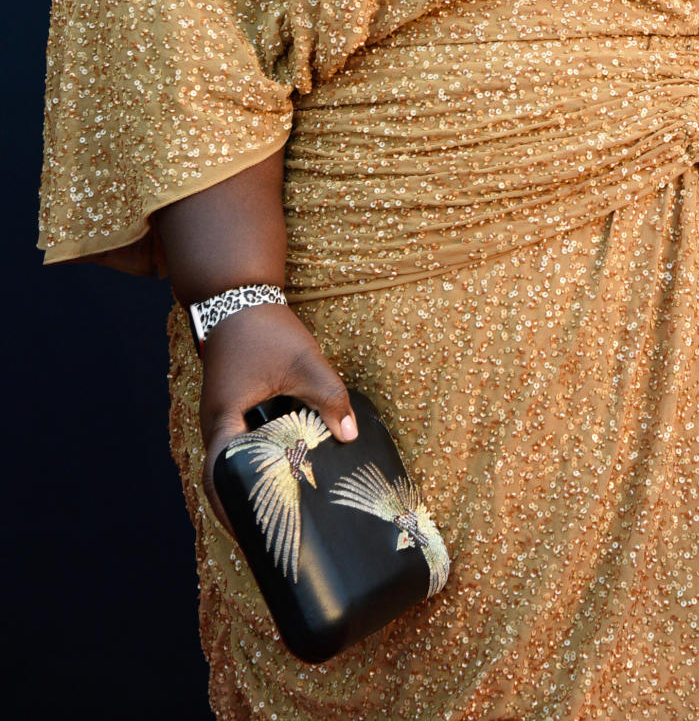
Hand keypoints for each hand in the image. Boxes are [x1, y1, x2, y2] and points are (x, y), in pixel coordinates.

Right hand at [198, 302, 356, 528]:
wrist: (239, 295)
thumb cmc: (265, 328)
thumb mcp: (303, 361)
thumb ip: (328, 398)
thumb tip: (350, 436)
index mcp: (223, 420)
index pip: (222, 478)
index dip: (237, 509)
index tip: (258, 534)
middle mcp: (215, 425)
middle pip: (222, 480)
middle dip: (244, 509)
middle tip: (273, 535)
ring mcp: (221, 418)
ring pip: (230, 465)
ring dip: (249, 487)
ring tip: (278, 513)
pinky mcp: (231, 410)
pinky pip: (239, 448)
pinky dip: (254, 465)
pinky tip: (280, 472)